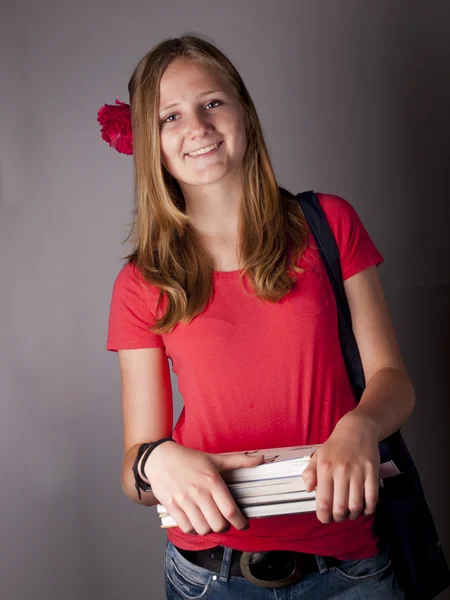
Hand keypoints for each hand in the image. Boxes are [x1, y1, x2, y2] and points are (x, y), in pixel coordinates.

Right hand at [144, 442, 263, 534]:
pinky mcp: (171, 506)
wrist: (160, 457)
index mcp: (212, 481)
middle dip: (224, 527)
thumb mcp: (215, 458)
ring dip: (208, 529)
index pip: (230, 510)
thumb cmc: (189, 458)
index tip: (243, 524)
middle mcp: (199, 492)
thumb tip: (260, 459)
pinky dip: (193, 530)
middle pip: (218, 524)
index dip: (240, 522)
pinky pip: (186, 528)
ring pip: (202, 529)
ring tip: (209, 522)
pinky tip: (196, 522)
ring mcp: (184, 500)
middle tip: (224, 523)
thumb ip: (239, 461)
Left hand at [301, 412, 380, 523]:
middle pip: (340, 507)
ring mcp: (358, 472)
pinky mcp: (372, 472)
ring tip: (350, 513)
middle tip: (338, 516)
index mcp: (325, 468)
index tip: (325, 519)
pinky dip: (368, 509)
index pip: (323, 501)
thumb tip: (309, 490)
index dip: (324, 516)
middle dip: (339, 518)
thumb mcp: (317, 455)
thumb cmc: (335, 446)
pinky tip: (364, 508)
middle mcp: (341, 471)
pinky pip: (372, 498)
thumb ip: (309, 473)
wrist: (357, 429)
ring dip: (353, 515)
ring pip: (356, 505)